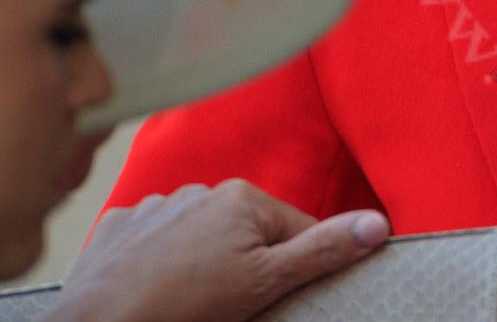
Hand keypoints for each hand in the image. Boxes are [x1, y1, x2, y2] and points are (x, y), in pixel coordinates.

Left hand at [56, 180, 389, 321]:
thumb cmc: (183, 308)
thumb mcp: (266, 284)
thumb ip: (323, 249)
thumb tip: (378, 222)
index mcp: (243, 197)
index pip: (296, 228)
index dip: (294, 266)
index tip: (274, 295)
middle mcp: (200, 190)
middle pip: (247, 230)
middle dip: (247, 263)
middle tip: (229, 304)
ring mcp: (155, 206)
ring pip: (200, 235)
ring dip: (203, 261)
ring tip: (187, 301)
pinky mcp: (118, 228)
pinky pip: (153, 238)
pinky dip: (158, 261)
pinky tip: (153, 287)